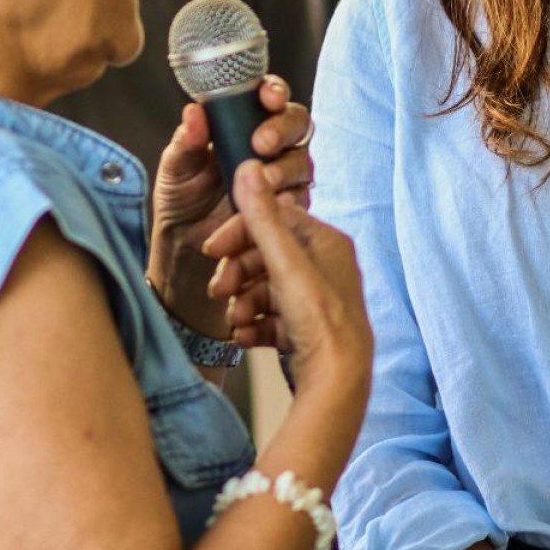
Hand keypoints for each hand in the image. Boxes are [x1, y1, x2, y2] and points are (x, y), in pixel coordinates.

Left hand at [148, 75, 312, 337]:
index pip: (269, 98)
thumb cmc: (182, 199)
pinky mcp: (292, 211)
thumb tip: (194, 112)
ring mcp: (285, 179)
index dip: (275, 91)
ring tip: (261, 180)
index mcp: (244, 124)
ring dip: (283, 169)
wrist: (184, 249)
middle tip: (260, 143)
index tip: (268, 96)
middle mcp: (272, 147)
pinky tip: (271, 209)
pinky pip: (300, 203)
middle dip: (283, 129)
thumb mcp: (177, 168)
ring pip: (303, 163)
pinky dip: (286, 203)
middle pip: (298, 125)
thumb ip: (186, 141)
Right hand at [228, 161, 370, 393]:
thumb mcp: (285, 262)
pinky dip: (254, 325)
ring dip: (243, 301)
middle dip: (238, 272)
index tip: (212, 247)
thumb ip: (262, 216)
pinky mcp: (308, 331)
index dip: (240, 231)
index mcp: (327, 242)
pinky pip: (272, 319)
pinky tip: (244, 337)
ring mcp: (318, 301)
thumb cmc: (320, 320)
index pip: (274, 220)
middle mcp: (326, 267)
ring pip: (266, 289)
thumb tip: (247, 166)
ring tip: (233, 319)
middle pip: (267, 256)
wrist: (337, 383)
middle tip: (218, 288)